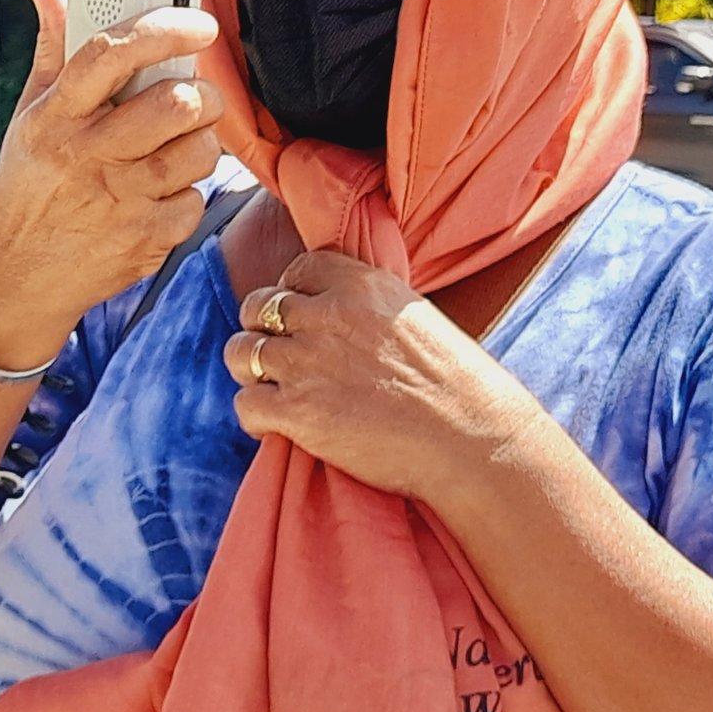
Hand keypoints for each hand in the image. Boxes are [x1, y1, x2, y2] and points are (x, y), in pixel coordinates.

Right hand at [0, 0, 225, 367]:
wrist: (16, 279)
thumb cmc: (30, 187)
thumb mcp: (30, 116)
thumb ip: (51, 46)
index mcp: (55, 116)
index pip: (111, 53)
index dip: (162, 27)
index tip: (196, 22)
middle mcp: (86, 156)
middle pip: (175, 104)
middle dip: (200, 93)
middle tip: (193, 95)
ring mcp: (118, 202)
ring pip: (199, 151)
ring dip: (201, 142)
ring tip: (177, 145)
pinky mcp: (145, 242)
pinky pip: (196, 201)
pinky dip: (188, 194)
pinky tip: (160, 194)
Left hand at [224, 252, 544, 504]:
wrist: (472, 440)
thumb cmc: (457, 385)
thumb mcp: (414, 315)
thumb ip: (368, 303)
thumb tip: (336, 307)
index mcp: (359, 284)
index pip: (296, 271)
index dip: (290, 296)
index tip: (301, 320)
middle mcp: (327, 316)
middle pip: (257, 306)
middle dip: (263, 330)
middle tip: (282, 356)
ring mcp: (308, 363)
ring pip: (240, 352)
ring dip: (251, 370)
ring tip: (275, 389)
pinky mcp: (298, 413)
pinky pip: (244, 405)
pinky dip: (255, 417)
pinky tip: (280, 426)